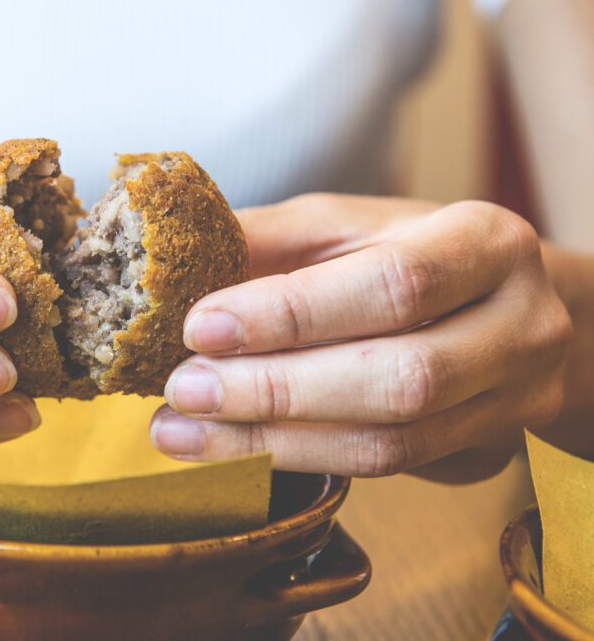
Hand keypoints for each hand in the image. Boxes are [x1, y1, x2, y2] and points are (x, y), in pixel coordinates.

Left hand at [151, 193, 571, 481]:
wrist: (511, 310)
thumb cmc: (411, 253)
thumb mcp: (346, 225)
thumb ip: (269, 239)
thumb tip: (178, 258)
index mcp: (486, 243)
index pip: (394, 285)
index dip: (292, 314)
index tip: (200, 326)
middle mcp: (520, 327)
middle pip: (399, 379)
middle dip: (274, 391)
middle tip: (182, 390)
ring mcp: (514, 402)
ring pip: (389, 445)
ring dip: (270, 444)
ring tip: (180, 432)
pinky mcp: (486, 455)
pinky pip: (384, 473)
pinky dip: (295, 462)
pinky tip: (229, 449)